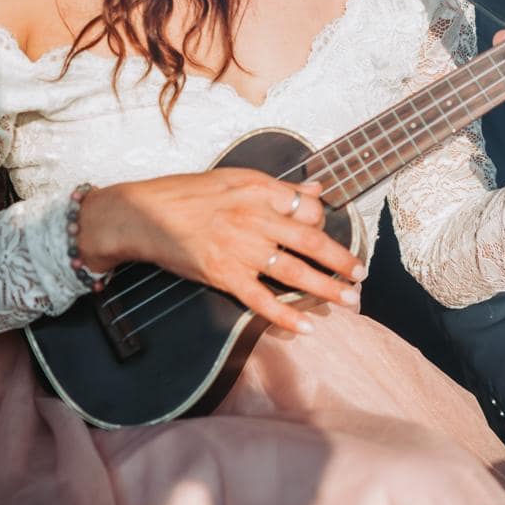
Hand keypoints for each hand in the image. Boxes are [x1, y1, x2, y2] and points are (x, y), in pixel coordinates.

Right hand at [76, 171, 365, 334]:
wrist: (142, 215)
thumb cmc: (187, 194)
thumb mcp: (235, 178)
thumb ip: (278, 187)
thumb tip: (316, 189)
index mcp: (258, 190)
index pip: (308, 208)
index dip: (323, 223)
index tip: (329, 233)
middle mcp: (253, 218)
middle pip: (311, 242)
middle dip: (342, 261)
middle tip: (362, 275)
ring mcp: (239, 249)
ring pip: (294, 272)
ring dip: (327, 289)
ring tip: (350, 300)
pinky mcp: (223, 275)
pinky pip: (261, 300)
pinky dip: (286, 315)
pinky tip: (306, 326)